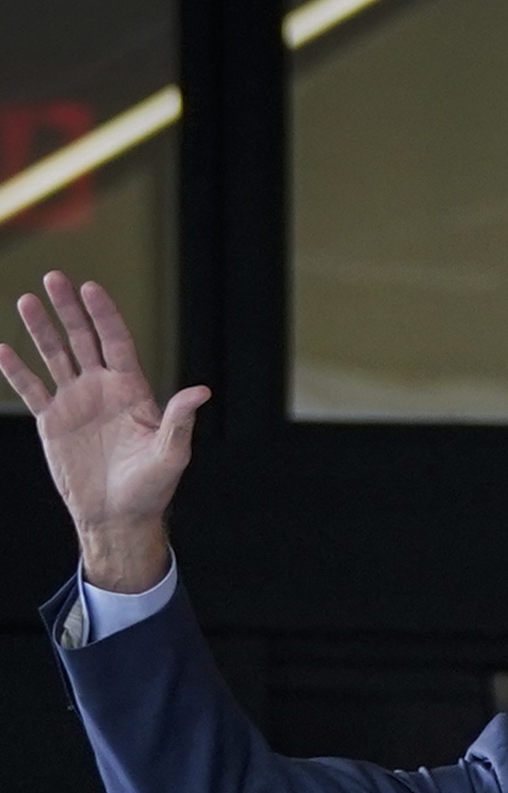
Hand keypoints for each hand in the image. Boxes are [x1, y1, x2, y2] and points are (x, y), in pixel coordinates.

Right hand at [2, 271, 207, 590]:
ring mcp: (76, 402)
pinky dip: (16, 370)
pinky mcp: (53, 421)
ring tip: (26, 300)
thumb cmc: (151, 487)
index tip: (91, 288)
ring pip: (55, 356)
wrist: (118, 515)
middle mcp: (103, 389)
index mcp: (133, 391)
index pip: (116, 343)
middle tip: (54, 277)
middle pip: (84, 339)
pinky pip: (32, 389)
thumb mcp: (170, 454)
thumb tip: (202, 392)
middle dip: (69, 309)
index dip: (104, 315)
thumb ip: (180, 420)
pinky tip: (2, 349)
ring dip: (41, 330)